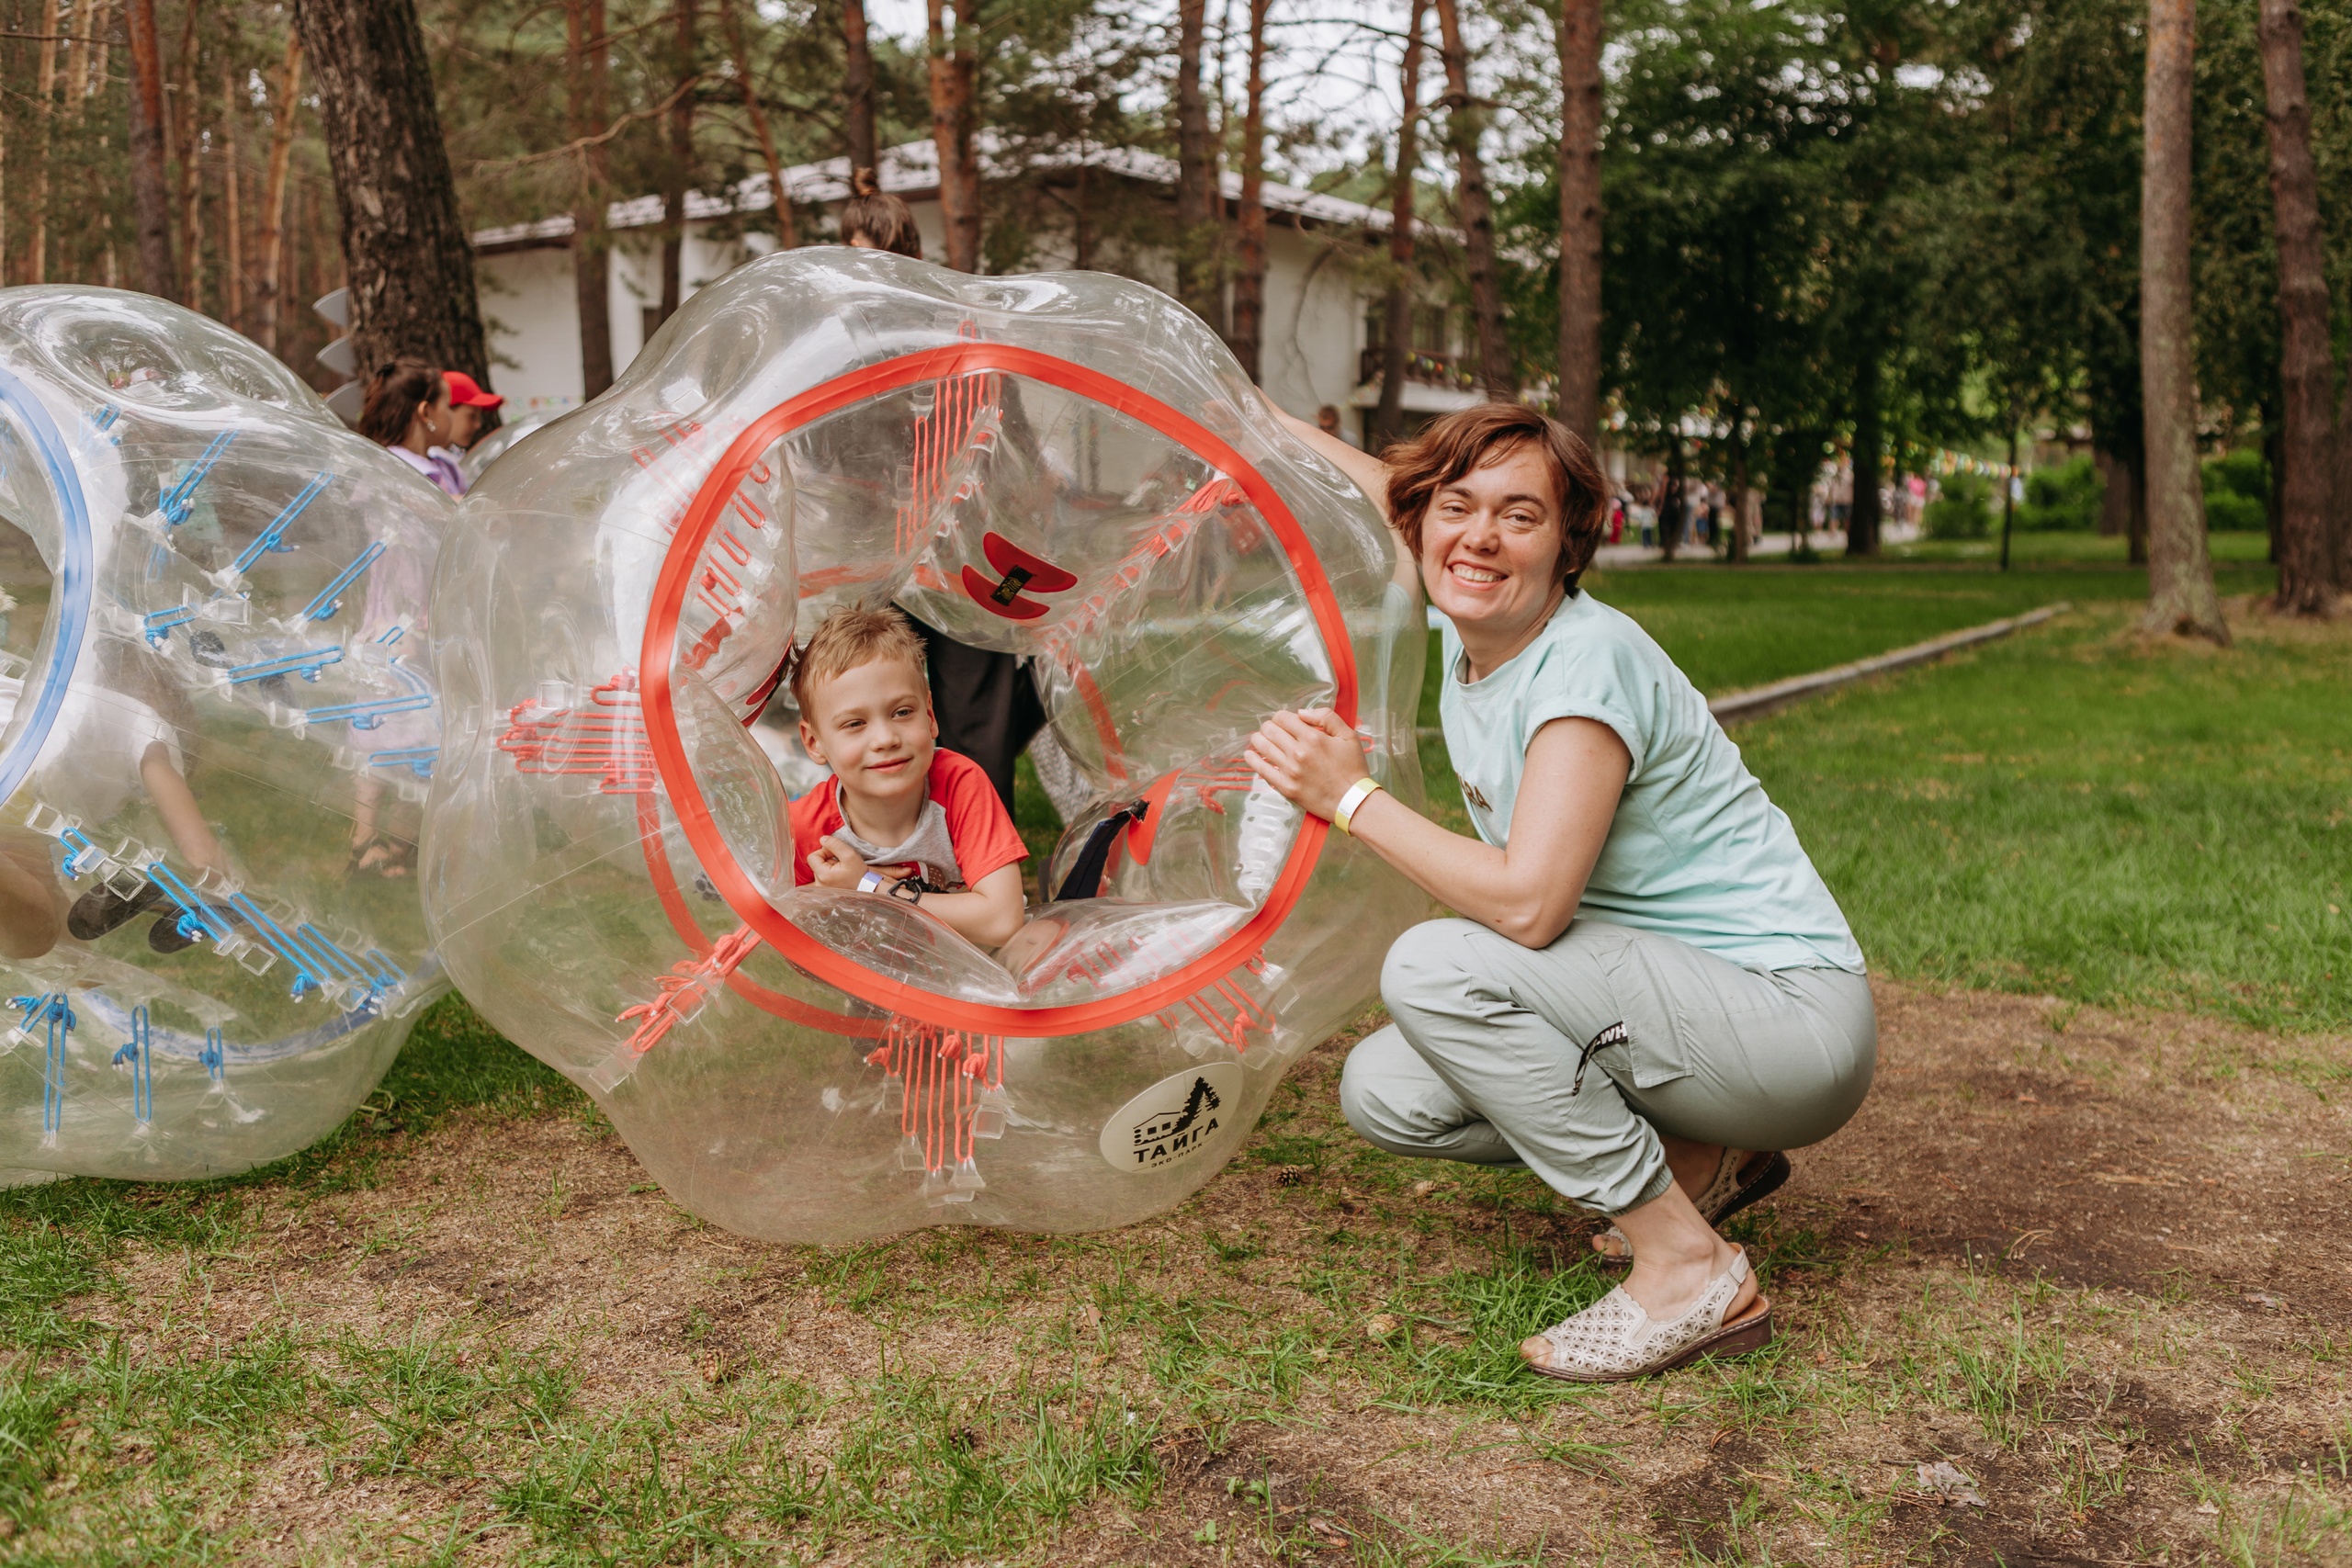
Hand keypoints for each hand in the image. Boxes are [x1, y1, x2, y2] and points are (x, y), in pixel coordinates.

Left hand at [807, 833, 879, 890]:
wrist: (867, 889)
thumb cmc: (859, 874)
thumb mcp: (849, 855)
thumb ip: (834, 844)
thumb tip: (822, 839)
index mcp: (823, 876)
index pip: (812, 857)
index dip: (824, 851)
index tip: (836, 854)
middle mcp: (819, 884)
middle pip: (816, 863)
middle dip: (828, 859)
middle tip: (841, 862)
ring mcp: (821, 889)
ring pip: (820, 869)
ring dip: (830, 866)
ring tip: (842, 870)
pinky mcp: (825, 891)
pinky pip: (822, 876)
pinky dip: (830, 873)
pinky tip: (840, 876)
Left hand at [1243, 707, 1370, 820]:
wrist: (1352, 801)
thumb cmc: (1352, 768)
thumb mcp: (1348, 736)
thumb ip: (1327, 717)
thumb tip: (1301, 713)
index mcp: (1313, 738)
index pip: (1284, 718)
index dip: (1282, 716)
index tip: (1285, 721)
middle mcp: (1298, 753)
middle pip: (1270, 730)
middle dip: (1270, 726)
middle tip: (1274, 730)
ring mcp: (1290, 771)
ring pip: (1262, 746)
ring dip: (1259, 739)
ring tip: (1261, 738)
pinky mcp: (1285, 787)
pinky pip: (1261, 770)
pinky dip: (1252, 759)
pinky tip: (1249, 754)